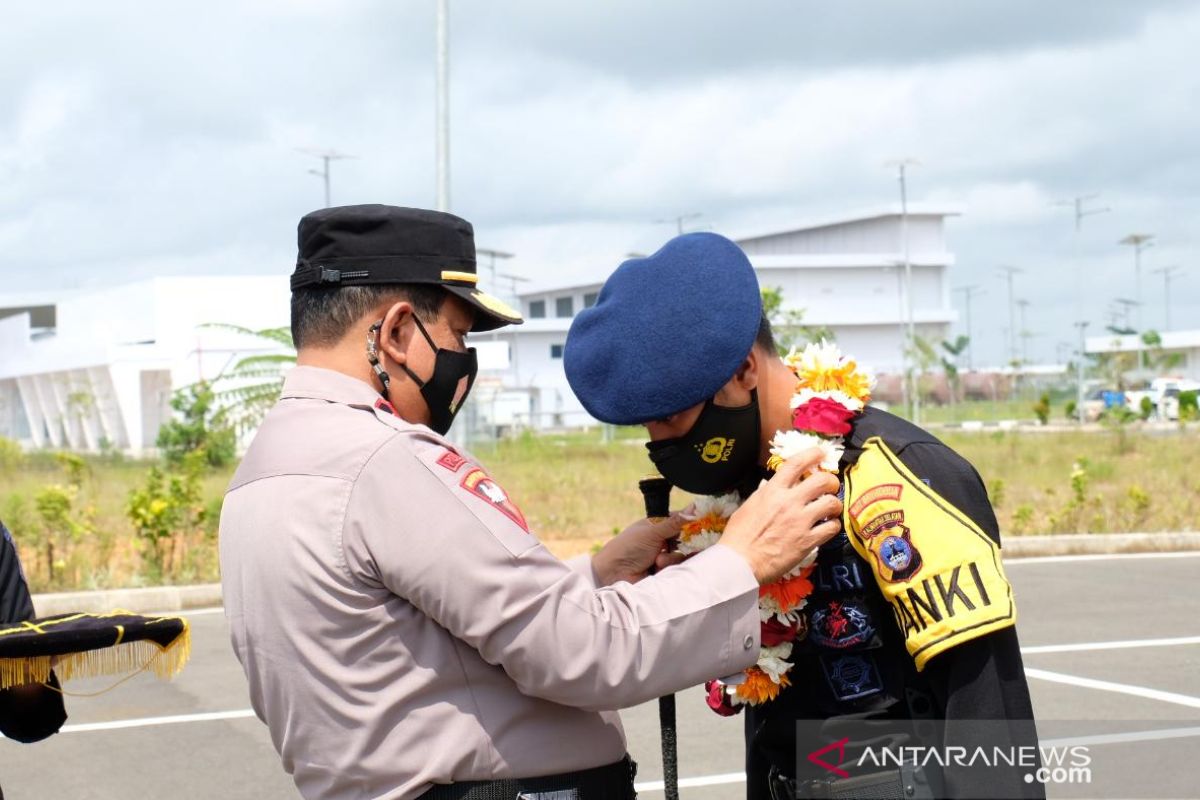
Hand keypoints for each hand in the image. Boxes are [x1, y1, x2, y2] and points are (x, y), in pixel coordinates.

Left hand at [591, 513, 686, 585]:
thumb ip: (675, 522)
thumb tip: (694, 508)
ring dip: (672, 557)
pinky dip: (669, 567)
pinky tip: (657, 567)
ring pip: (683, 554)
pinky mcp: (665, 571)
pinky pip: (678, 567)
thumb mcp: (653, 532)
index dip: (693, 522)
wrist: (614, 573)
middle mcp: (664, 539)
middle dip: (687, 543)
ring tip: (658, 560)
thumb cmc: (628, 547)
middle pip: (686, 539)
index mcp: (659, 525)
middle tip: (686, 545)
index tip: (706, 523)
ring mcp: (665, 555)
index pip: (682, 520)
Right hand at [720, 448, 842, 583]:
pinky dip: (833, 526)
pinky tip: (827, 527)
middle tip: (830, 487)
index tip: (820, 453)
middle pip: (822, 480)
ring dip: (835, 504)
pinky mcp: (808, 541)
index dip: (813, 454)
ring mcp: (801, 521)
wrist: (740, 562)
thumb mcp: (750, 505)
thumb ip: (766, 494)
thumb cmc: (739, 535)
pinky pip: (832, 528)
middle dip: (831, 481)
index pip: (797, 463)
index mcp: (773, 490)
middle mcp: (790, 501)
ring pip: (832, 503)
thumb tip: (774, 488)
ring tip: (831, 509)